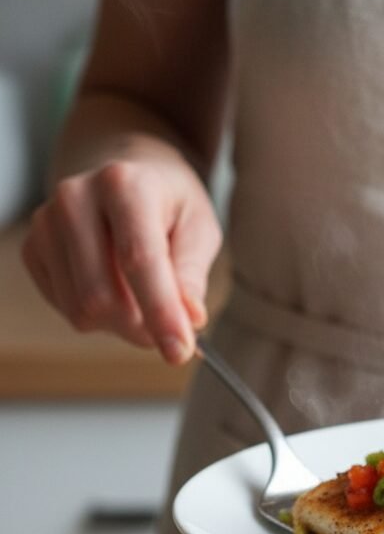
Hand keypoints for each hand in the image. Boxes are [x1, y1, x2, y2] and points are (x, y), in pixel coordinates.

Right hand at [22, 157, 221, 363]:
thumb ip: (193, 273)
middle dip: (141, 327)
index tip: (180, 353)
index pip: (138, 260)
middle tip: (170, 327)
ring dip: (121, 324)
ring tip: (141, 297)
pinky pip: (66, 309)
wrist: (126, 180)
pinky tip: (114, 288)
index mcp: (124, 184)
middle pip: (102, 296)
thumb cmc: (169, 207)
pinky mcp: (33, 249)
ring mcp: (46, 223)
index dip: (160, 312)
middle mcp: (74, 197)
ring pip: (81, 311)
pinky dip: (97, 317)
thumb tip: (190, 317)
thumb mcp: (199, 229)